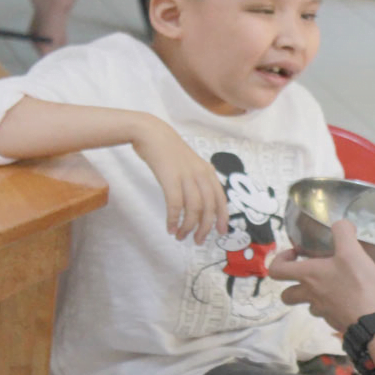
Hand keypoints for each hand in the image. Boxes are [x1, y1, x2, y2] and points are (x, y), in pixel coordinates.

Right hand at [131, 117, 228, 243]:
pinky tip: (170, 227)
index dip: (222, 217)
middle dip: (205, 228)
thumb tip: (201, 205)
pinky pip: (175, 205)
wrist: (152, 133)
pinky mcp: (170, 178)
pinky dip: (174, 219)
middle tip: (198, 241)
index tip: (221, 232)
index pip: (221, 199)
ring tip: (181, 236)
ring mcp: (186, 176)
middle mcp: (201, 174)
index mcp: (208, 172)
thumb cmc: (169, 152)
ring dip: (188, 227)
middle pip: (209, 208)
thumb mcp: (191, 164)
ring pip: (193, 209)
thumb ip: (198, 181)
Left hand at [268, 220, 374, 332]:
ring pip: (307, 305)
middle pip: (286, 295)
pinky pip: (326, 314)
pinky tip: (348, 298)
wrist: (372, 322)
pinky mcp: (335, 321)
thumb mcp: (353, 252)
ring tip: (331, 285)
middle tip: (308, 274)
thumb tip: (340, 224)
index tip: (295, 254)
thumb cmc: (359, 285)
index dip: (279, 260)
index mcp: (308, 276)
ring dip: (313, 296)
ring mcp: (322, 311)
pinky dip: (332, 306)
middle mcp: (310, 295)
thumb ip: (343, 233)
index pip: (276, 271)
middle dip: (293, 284)